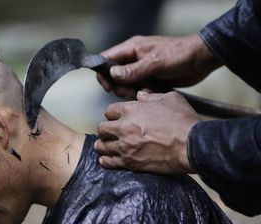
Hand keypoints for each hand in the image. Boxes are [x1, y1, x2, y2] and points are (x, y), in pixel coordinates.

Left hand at [95, 91, 199, 173]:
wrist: (191, 146)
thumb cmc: (183, 121)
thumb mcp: (170, 99)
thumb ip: (151, 96)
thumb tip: (141, 96)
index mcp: (131, 109)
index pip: (109, 111)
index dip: (113, 114)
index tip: (116, 118)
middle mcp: (124, 127)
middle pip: (102, 128)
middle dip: (105, 130)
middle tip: (108, 132)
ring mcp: (125, 146)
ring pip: (102, 145)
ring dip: (103, 145)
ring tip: (104, 145)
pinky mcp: (130, 162)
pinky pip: (109, 162)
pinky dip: (106, 160)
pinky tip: (106, 159)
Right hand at [97, 34, 221, 97]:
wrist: (202, 60)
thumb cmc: (179, 55)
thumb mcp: (156, 62)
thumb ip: (133, 69)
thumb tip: (112, 74)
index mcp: (131, 48)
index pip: (106, 59)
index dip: (103, 73)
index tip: (109, 87)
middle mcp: (133, 58)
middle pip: (113, 75)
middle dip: (119, 87)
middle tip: (131, 92)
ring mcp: (140, 69)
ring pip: (124, 84)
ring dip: (130, 92)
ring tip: (142, 93)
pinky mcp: (149, 79)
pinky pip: (136, 89)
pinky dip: (140, 94)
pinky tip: (149, 95)